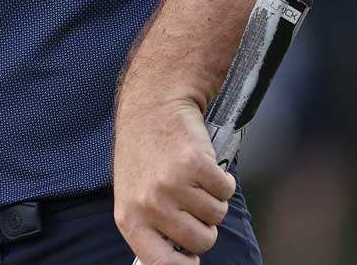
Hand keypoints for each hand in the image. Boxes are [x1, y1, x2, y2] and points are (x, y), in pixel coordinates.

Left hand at [113, 95, 235, 263]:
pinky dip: (223, 180)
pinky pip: (226, 190)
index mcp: (129, 217)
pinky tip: (204, 166)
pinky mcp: (194, 165)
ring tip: (191, 178)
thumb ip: (151, 228)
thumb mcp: (133, 196)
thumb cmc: (144, 156)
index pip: (160, 263)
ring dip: (212, 199)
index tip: (191, 260)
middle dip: (205, 225)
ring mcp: (171, 184)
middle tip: (191, 202)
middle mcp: (148, 204)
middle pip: (202, 241)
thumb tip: (176, 260)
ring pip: (217, 215)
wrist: (152, 108)